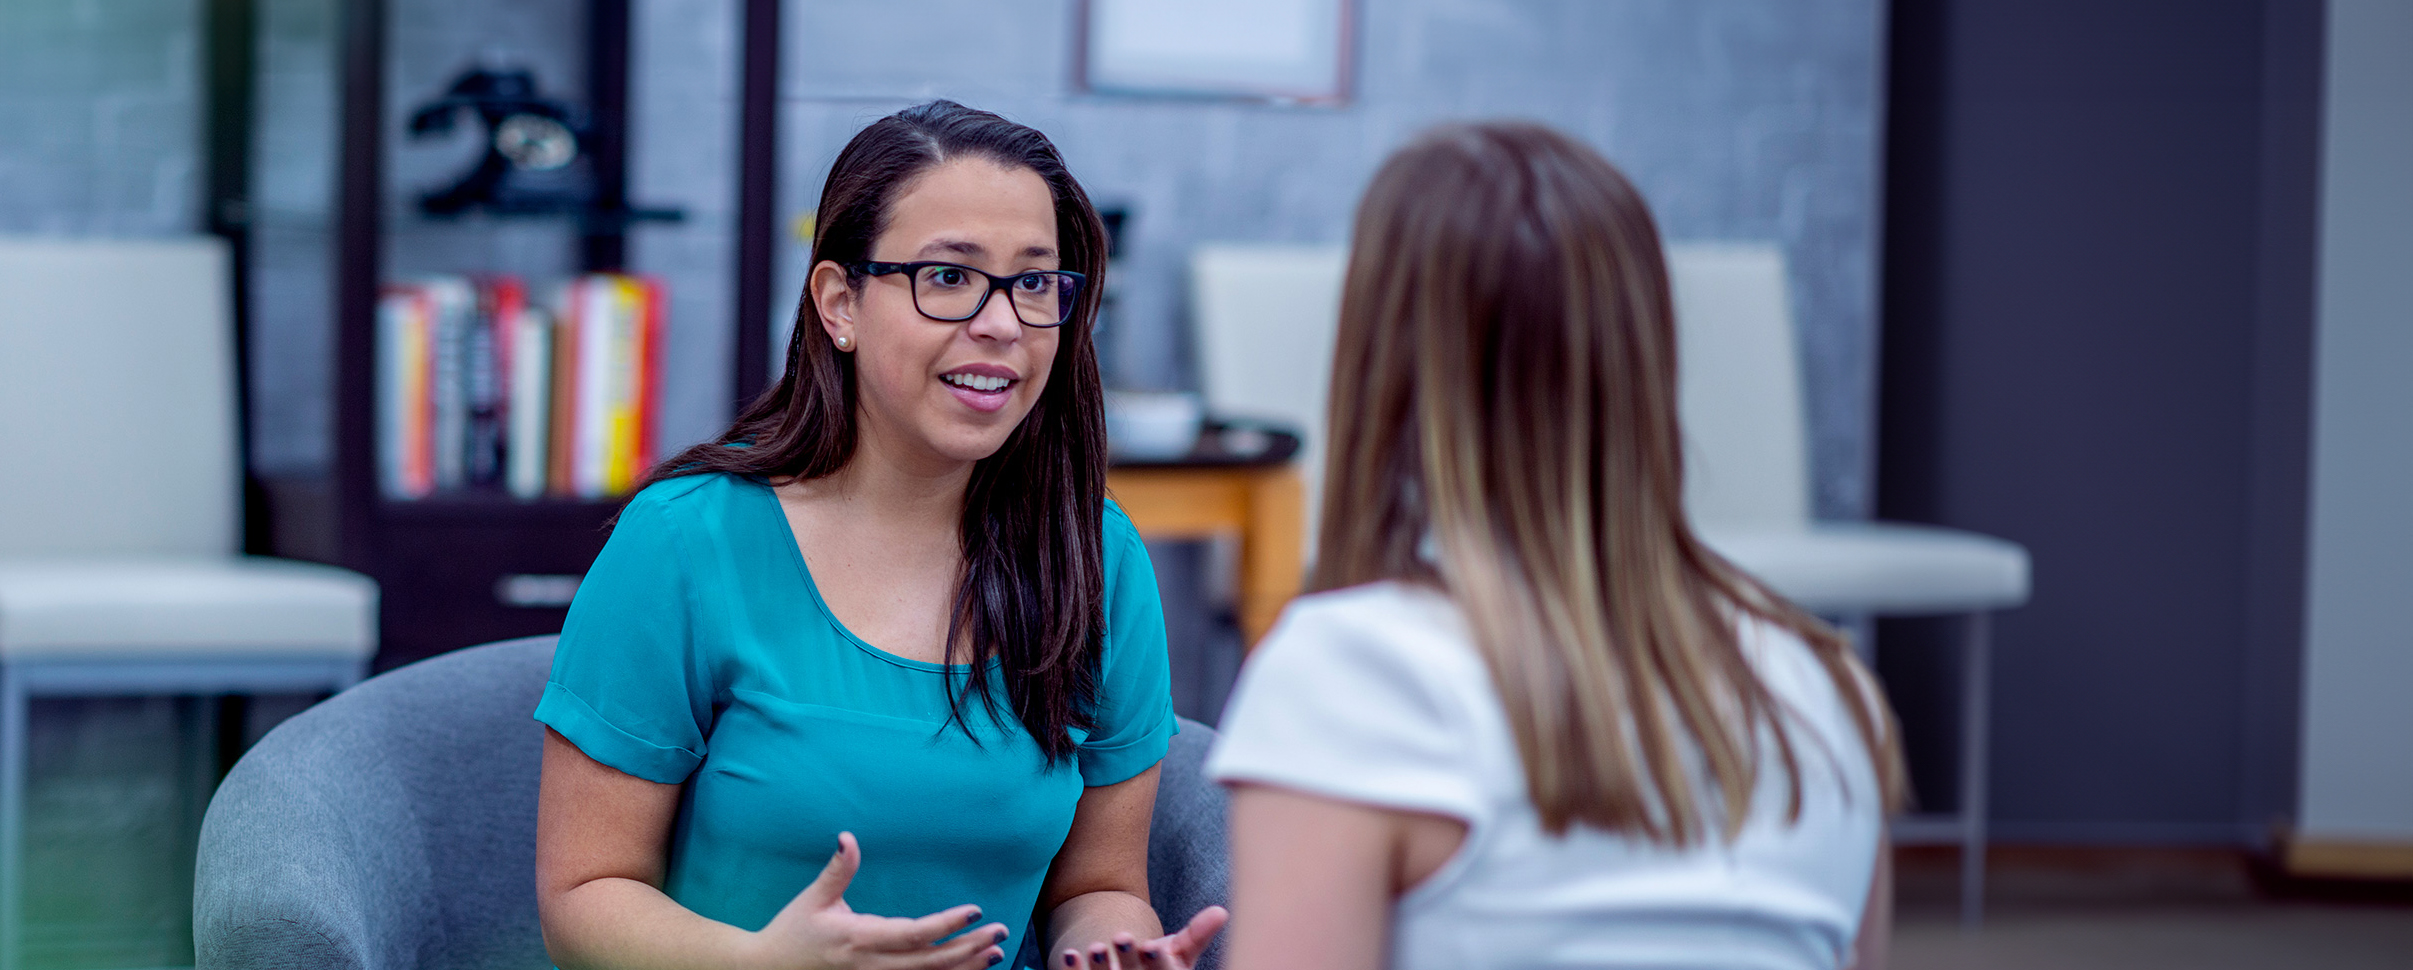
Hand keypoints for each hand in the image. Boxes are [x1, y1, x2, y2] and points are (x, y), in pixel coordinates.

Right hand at [751, 832, 1011, 969]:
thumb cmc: (791, 932)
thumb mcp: (813, 899)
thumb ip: (838, 870)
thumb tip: (847, 837)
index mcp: (860, 938)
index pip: (913, 934)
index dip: (946, 925)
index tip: (975, 911)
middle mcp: (872, 965)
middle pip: (930, 962)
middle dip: (969, 948)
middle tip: (1001, 932)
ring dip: (965, 968)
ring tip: (995, 953)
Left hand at [1054, 906, 1228, 969]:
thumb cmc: (1158, 966)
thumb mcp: (1180, 954)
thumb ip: (1197, 935)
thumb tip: (1221, 911)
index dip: (1158, 963)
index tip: (1149, 945)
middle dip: (1128, 961)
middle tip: (1121, 937)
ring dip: (1100, 968)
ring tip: (1096, 946)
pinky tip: (1070, 954)